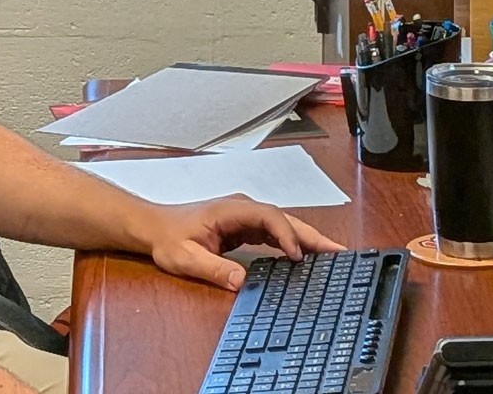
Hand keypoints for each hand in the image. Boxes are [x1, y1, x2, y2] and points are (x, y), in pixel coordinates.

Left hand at [144, 194, 343, 290]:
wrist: (154, 227)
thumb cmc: (168, 237)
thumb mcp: (186, 257)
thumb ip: (213, 268)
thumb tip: (241, 282)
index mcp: (230, 210)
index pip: (268, 216)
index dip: (286, 234)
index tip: (297, 255)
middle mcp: (241, 209)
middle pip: (282, 218)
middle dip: (310, 234)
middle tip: (338, 253)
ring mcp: (243, 216)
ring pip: (281, 224)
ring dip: (305, 238)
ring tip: (332, 256)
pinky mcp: (243, 226)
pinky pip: (273, 232)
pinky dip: (291, 242)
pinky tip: (305, 257)